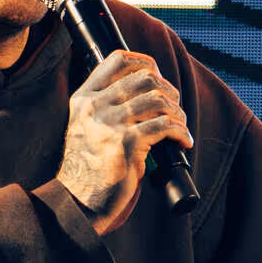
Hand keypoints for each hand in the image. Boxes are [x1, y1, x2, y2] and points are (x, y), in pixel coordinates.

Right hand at [54, 50, 192, 235]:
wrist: (78, 202)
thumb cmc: (90, 170)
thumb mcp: (88, 129)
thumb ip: (107, 108)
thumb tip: (150, 92)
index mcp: (84, 99)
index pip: (117, 60)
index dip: (145, 62)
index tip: (158, 76)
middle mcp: (95, 106)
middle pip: (145, 78)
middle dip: (169, 91)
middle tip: (174, 110)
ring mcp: (110, 123)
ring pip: (158, 99)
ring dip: (178, 113)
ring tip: (180, 127)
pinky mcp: (126, 143)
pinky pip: (165, 126)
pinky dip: (181, 132)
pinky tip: (183, 143)